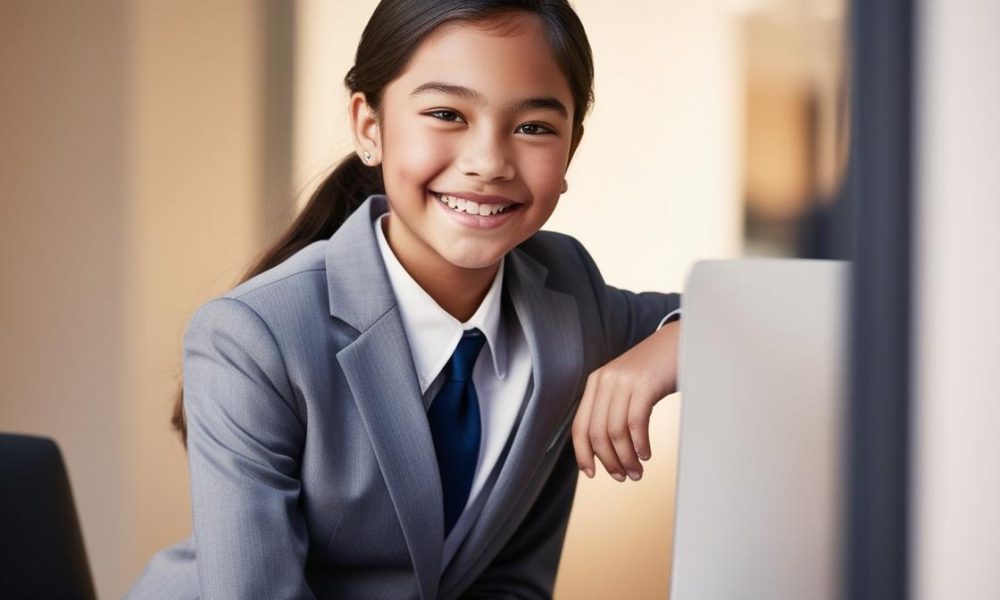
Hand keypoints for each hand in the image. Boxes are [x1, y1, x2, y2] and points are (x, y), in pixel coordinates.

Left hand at [572, 321, 680, 481]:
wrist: (681, 341)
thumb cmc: (656, 370)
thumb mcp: (627, 386)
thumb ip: (613, 408)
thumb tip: (607, 448)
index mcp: (596, 383)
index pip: (580, 425)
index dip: (582, 453)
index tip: (590, 473)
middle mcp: (605, 381)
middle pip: (597, 433)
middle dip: (609, 461)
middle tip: (623, 477)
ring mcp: (624, 381)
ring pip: (615, 431)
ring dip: (626, 458)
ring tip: (637, 471)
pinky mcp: (644, 383)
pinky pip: (635, 422)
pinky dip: (639, 444)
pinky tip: (645, 453)